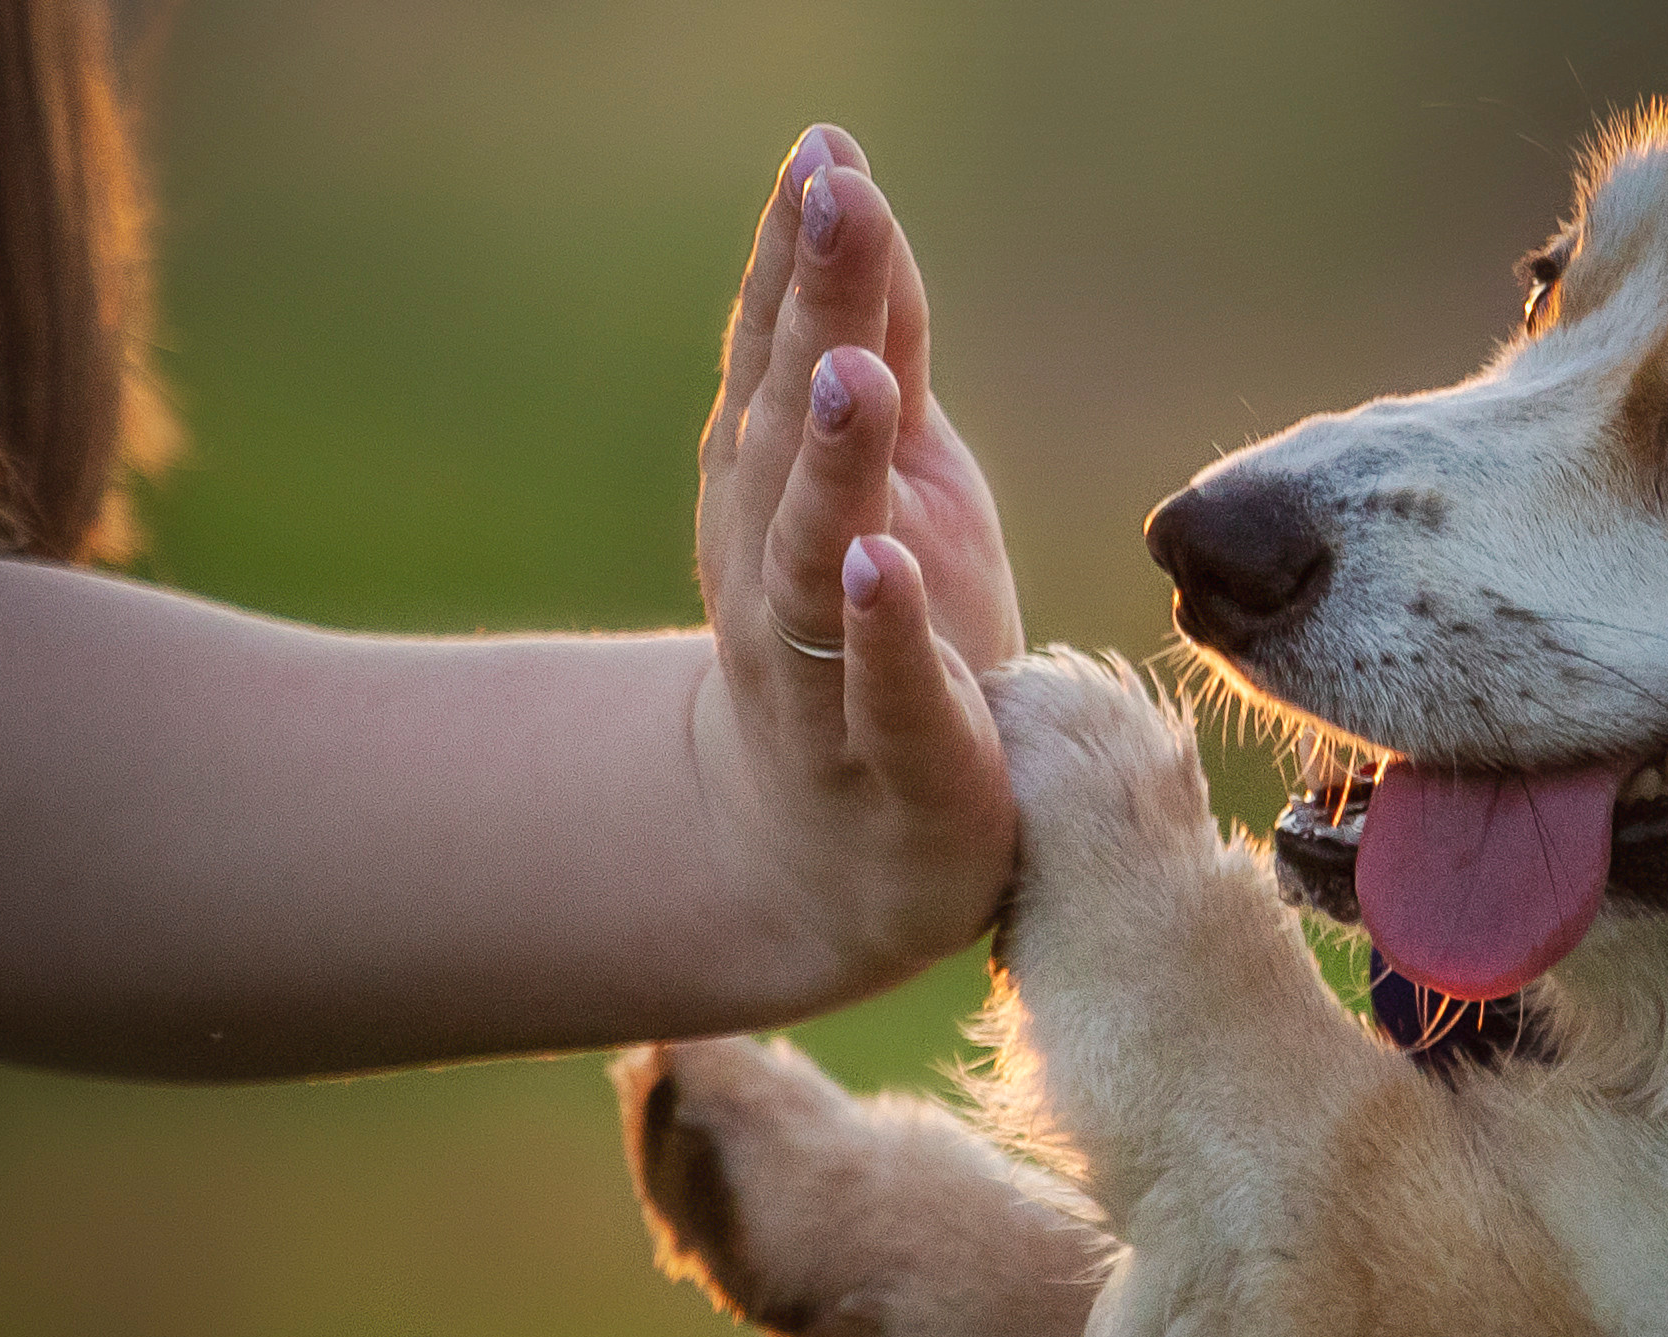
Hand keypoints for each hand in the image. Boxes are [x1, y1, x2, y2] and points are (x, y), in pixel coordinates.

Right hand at [691, 125, 1021, 999]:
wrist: (829, 852)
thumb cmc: (873, 641)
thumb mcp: (893, 477)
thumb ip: (882, 347)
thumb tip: (857, 195)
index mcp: (773, 489)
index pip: (777, 358)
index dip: (796, 260)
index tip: (827, 153)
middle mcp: (773, 565)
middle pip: (788, 431)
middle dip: (810, 317)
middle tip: (834, 201)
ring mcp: (822, 669)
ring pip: (813, 556)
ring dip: (830, 463)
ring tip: (853, 374)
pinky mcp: (894, 762)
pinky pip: (880, 692)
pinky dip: (880, 629)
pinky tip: (881, 562)